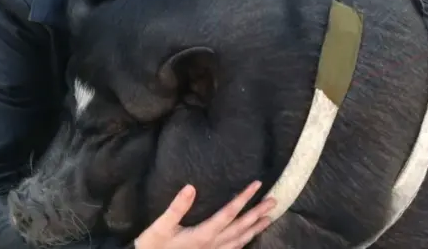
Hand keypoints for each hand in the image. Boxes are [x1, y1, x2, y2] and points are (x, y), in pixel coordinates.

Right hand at [134, 181, 275, 248]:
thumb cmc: (153, 246)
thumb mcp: (161, 226)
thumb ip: (177, 208)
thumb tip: (191, 187)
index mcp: (204, 234)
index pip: (230, 213)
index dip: (244, 197)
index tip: (257, 184)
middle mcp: (213, 245)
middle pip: (241, 227)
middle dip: (258, 213)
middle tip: (274, 201)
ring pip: (240, 240)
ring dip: (256, 228)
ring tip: (269, 218)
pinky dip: (244, 242)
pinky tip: (248, 238)